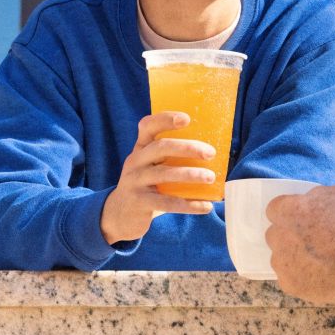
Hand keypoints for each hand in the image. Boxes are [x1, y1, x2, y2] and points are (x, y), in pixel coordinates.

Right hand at [100, 112, 216, 244]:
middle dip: (187, 148)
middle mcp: (135, 161)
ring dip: (190, 174)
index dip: (165, 119)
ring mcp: (135, 182)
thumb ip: (172, 158)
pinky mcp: (139, 203)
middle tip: (210, 153)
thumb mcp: (152, 167)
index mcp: (141, 149)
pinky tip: (206, 206)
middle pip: (160, 147)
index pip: (148, 126)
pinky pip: (167, 203)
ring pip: (164, 174)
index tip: (186, 119)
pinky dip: (189, 205)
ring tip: (210, 177)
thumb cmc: (147, 185)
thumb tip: (214, 155)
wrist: (120, 215)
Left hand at [266, 185, 334, 305]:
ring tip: (319, 262)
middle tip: (312, 240)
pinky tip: (320, 276)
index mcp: (288, 212)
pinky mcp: (288, 284)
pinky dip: (301, 277)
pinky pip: (290, 278)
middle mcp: (278, 236)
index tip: (302, 219)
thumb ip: (317, 196)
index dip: (289, 213)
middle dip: (288, 236)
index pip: (274, 209)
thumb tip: (309, 202)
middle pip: (275, 234)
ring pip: (281, 258)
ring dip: (294, 257)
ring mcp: (281, 263)